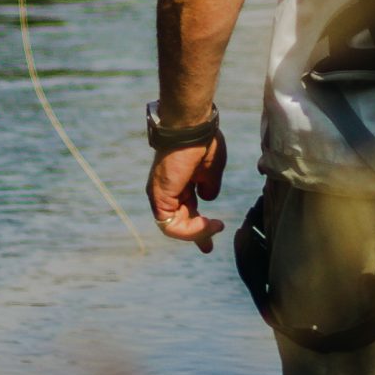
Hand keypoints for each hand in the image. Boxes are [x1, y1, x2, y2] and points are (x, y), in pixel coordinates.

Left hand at [147, 133, 226, 251]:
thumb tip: (208, 198)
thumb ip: (209, 186)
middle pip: (179, 220)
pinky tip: (207, 224)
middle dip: (196, 235)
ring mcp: (161, 195)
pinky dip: (190, 230)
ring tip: (215, 226)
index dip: (198, 223)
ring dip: (197, 232)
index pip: (186, 209)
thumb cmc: (203, 142)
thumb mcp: (210, 170)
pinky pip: (171, 225)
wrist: (192, 127)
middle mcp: (166, 190)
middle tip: (208, 247)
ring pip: (174, 227)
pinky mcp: (160, 198)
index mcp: (178, 182)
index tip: (214, 230)